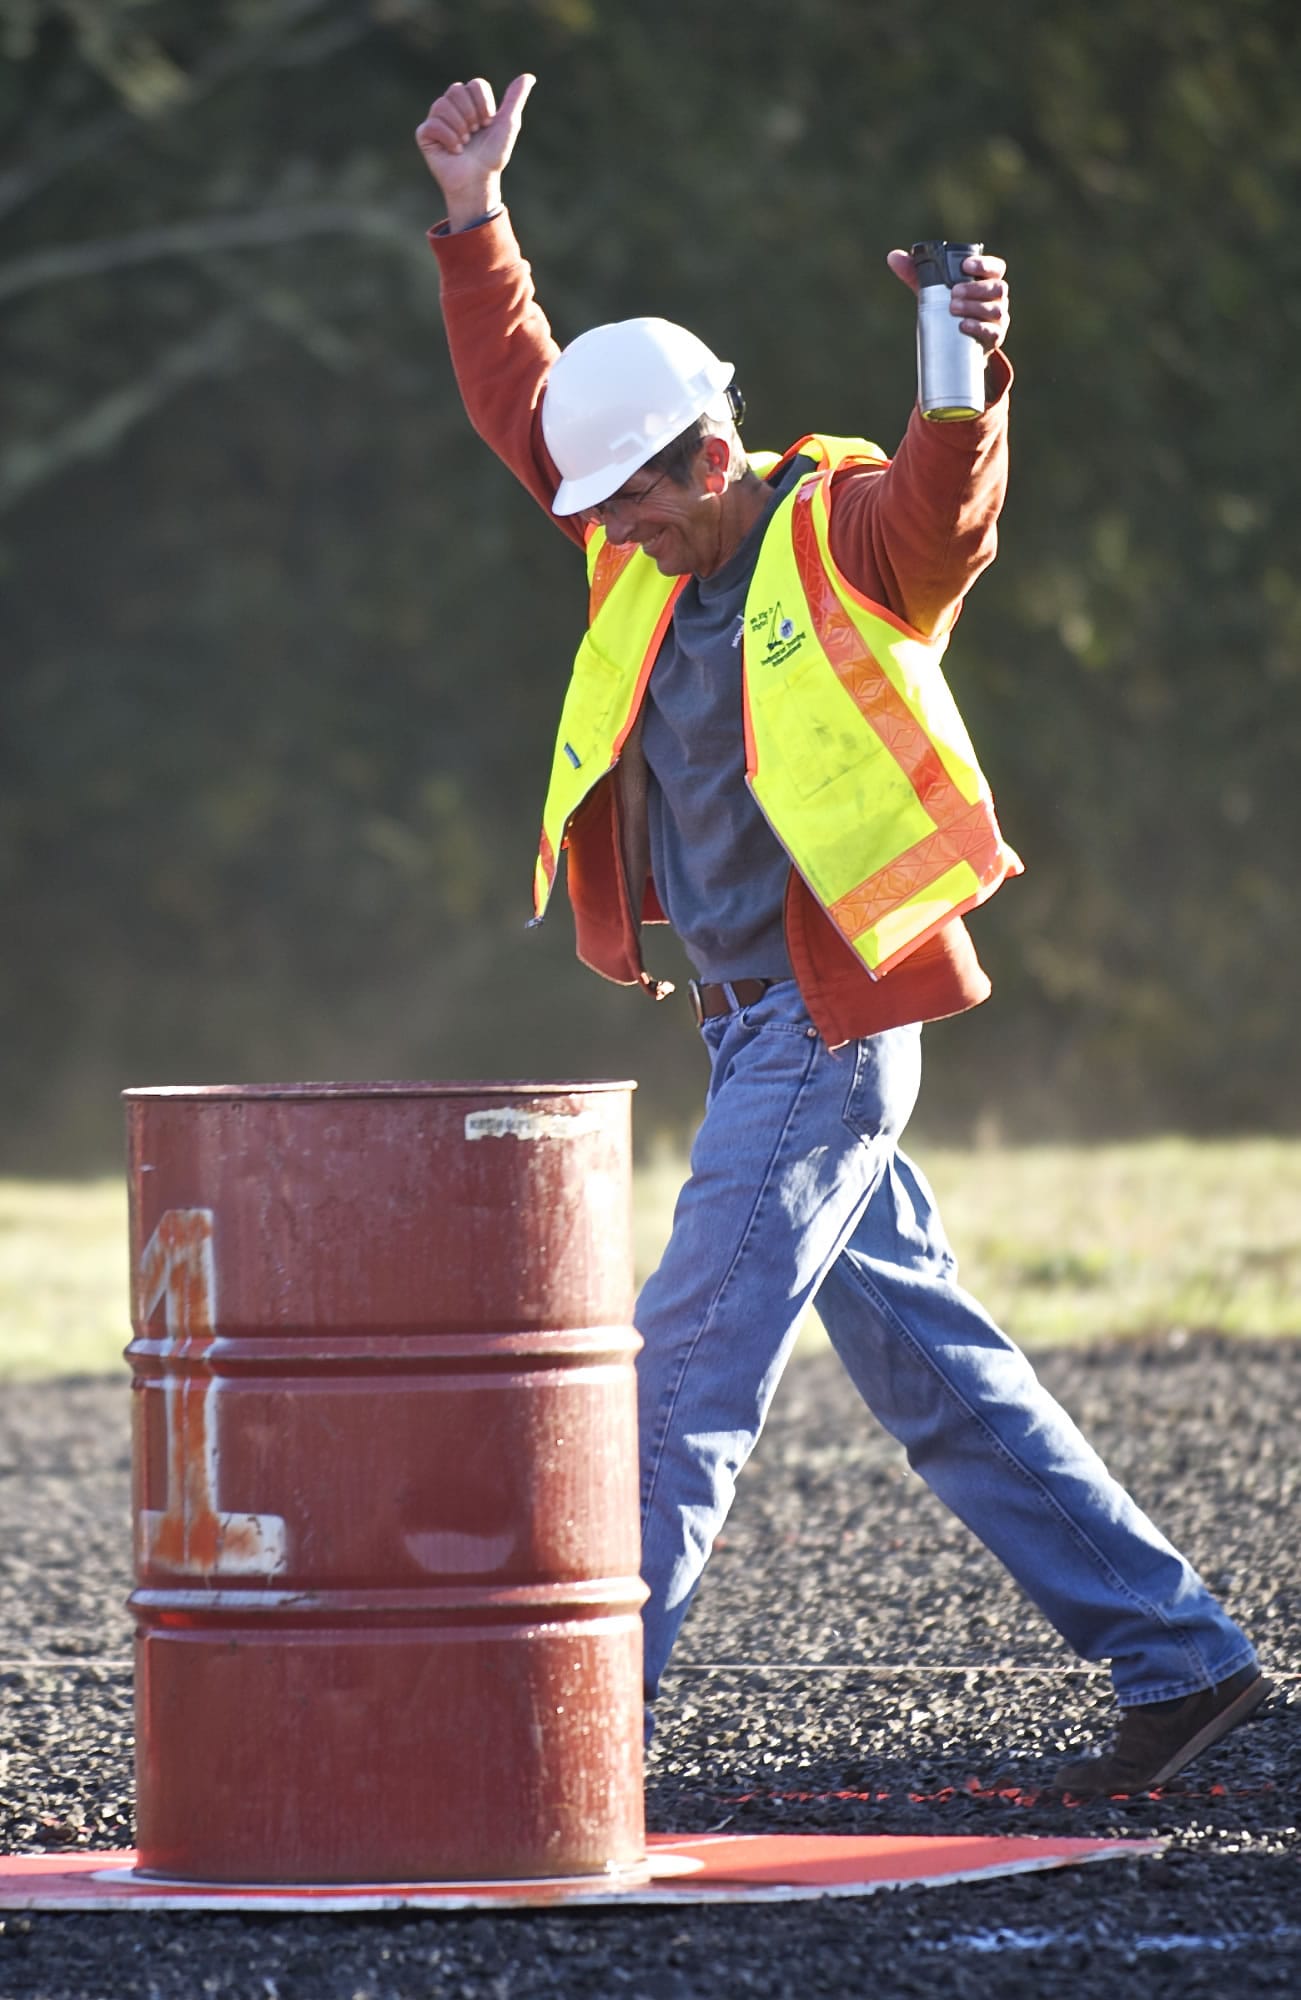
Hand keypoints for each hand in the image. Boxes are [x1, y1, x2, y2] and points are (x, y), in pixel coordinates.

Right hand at [415, 74, 534, 229]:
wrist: (478, 181)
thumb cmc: (492, 155)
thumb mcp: (508, 124)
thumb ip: (515, 99)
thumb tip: (529, 76)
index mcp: (469, 101)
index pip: (476, 84)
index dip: (484, 106)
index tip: (487, 125)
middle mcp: (451, 106)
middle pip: (457, 89)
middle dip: (471, 115)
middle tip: (475, 134)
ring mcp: (436, 119)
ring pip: (443, 104)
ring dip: (460, 127)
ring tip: (465, 143)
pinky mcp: (425, 134)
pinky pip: (433, 124)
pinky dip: (448, 139)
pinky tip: (454, 151)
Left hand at [887, 247, 1009, 354]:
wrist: (956, 343)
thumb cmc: (946, 307)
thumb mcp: (932, 289)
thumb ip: (915, 273)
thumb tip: (893, 256)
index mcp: (987, 280)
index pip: (996, 267)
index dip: (984, 265)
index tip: (965, 266)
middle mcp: (997, 297)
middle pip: (996, 288)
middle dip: (974, 289)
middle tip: (953, 293)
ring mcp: (998, 318)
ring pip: (996, 309)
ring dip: (975, 307)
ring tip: (953, 308)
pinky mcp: (995, 338)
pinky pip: (993, 332)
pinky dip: (978, 328)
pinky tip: (963, 326)